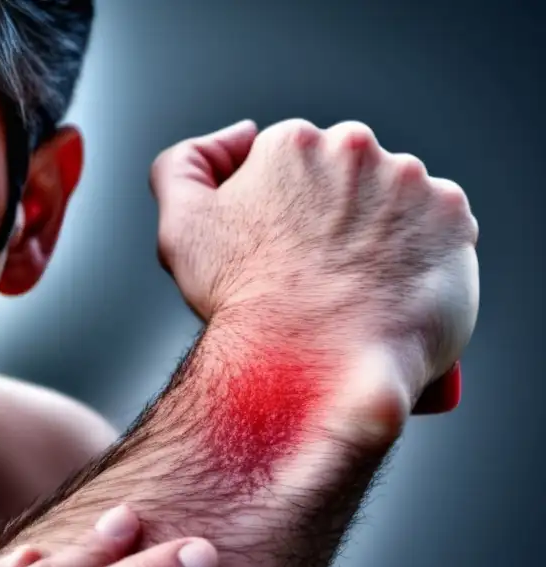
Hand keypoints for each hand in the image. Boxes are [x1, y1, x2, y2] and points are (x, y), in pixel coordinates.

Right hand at [150, 119, 478, 421]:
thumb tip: (240, 134)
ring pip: (396, 200)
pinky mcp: (452, 217)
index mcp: (290, 143)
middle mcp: (352, 146)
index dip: (287, 212)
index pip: (296, 165)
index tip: (286, 252)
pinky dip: (422, 255)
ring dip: (381, 232)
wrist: (307, 365)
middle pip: (348, 176)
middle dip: (337, 214)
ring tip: (358, 288)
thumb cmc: (242, 306)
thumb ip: (183, 164)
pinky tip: (392, 290)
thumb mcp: (180, 230)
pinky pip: (441, 229)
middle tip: (320, 273)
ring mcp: (409, 180)